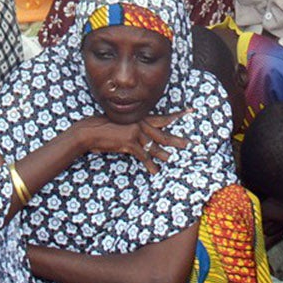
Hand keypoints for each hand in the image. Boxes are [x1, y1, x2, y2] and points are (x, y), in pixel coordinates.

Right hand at [69, 111, 187, 173]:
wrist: (91, 131)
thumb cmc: (106, 129)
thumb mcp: (123, 126)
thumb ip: (136, 131)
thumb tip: (146, 139)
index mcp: (141, 118)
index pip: (163, 118)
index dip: (178, 116)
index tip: (191, 112)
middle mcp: (140, 123)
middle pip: (163, 133)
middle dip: (178, 140)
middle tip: (191, 144)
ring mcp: (135, 132)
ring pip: (155, 146)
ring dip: (163, 155)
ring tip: (172, 160)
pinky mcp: (129, 142)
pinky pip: (143, 156)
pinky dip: (149, 165)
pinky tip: (154, 171)